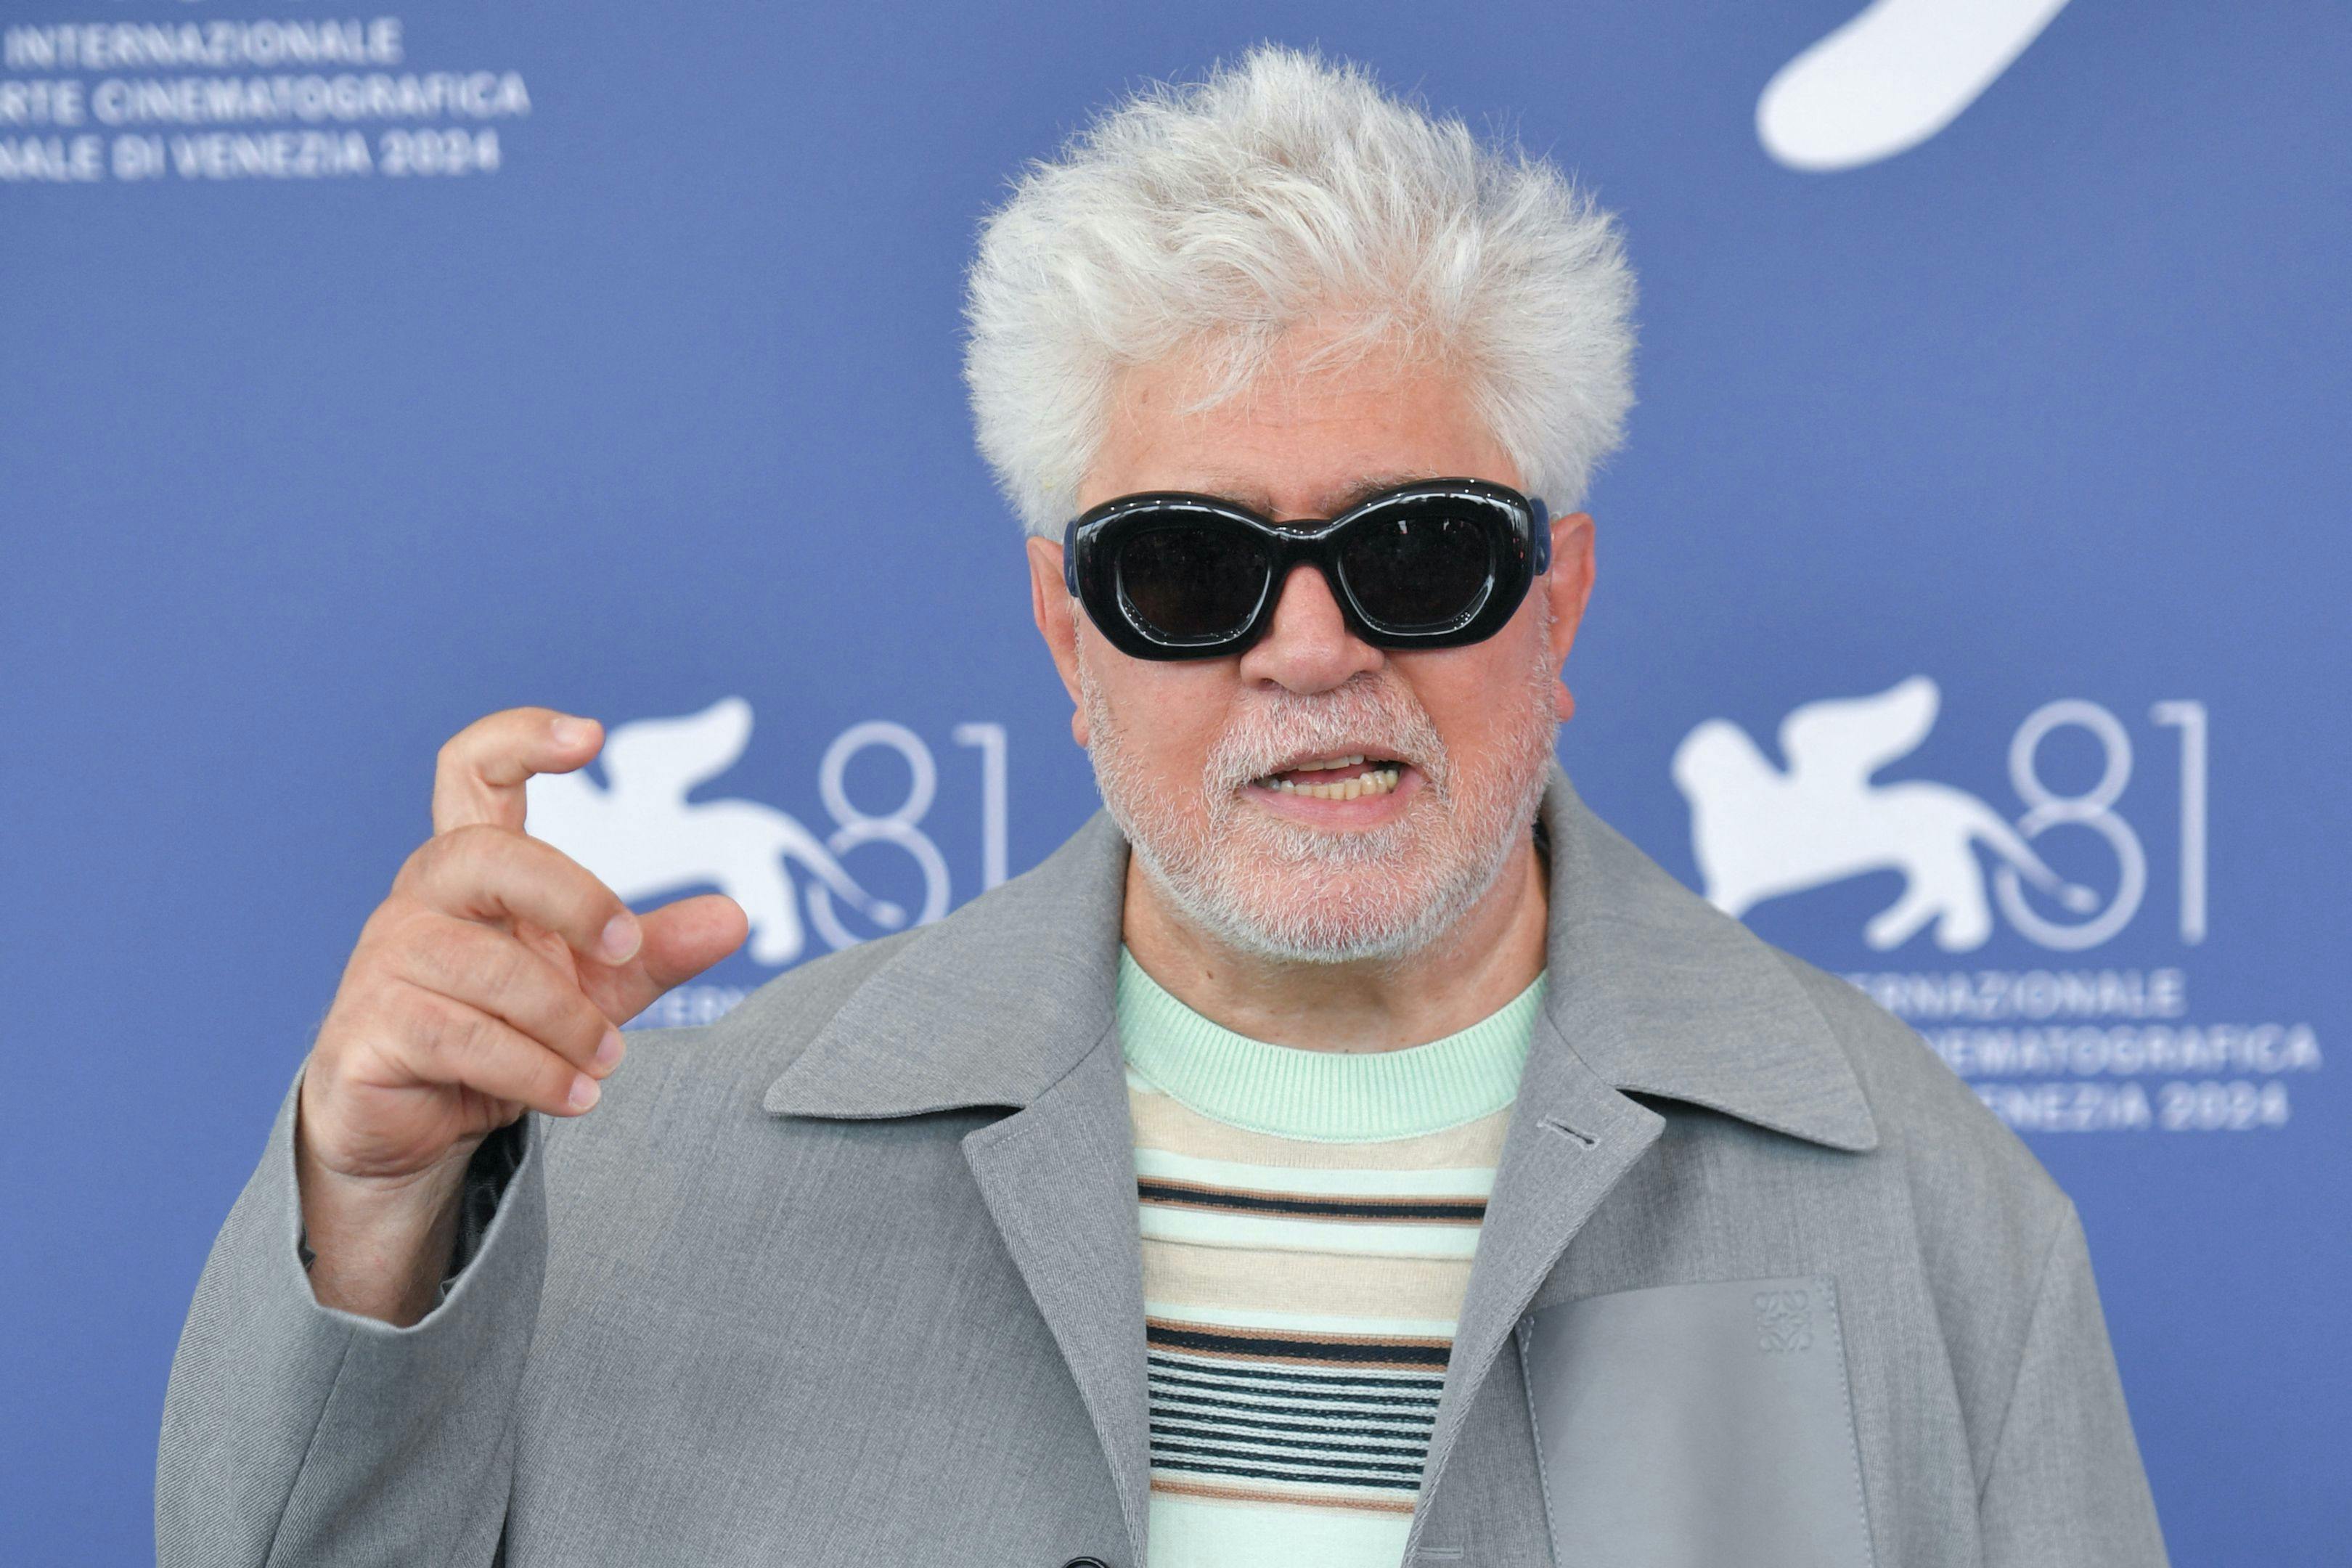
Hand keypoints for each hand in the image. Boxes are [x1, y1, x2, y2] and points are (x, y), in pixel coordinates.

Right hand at [294, 707, 746, 1320]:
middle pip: (488, 857)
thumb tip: (737, 916)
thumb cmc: (504, 1032)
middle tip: (625, 947)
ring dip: (566, 1021)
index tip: (590, 734)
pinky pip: (462, 1037)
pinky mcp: (367, 1031)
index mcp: (472, 867)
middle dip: (573, 898)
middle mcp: (421, 899)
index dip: (520, 738)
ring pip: (488, 969)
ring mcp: (385, 962)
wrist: (420, 1129)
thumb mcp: (594, 985)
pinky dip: (533, 1070)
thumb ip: (656, 948)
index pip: (472, 771)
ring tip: (604, 1061)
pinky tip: (575, 1095)